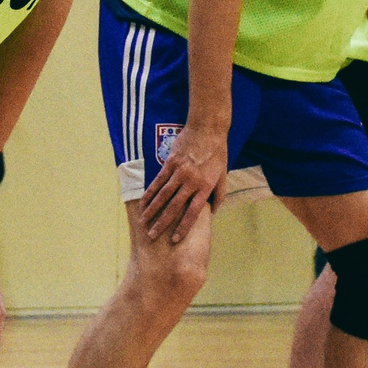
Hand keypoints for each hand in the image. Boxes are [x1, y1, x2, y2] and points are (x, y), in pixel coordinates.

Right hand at [140, 121, 228, 242]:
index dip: (183, 227)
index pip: (192, 212)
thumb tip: (215, 211)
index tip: (174, 239)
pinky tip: (143, 202)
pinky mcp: (170, 163)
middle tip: (152, 235)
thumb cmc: (218, 152)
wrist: (208, 129)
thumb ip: (219, 194)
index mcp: (205, 186)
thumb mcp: (223, 174)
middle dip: (162, 223)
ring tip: (144, 222)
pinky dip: (150, 193)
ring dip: (153, 210)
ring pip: (163, 195)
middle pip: (174, 207)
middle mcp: (191, 181)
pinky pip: (158, 181)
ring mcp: (179, 172)